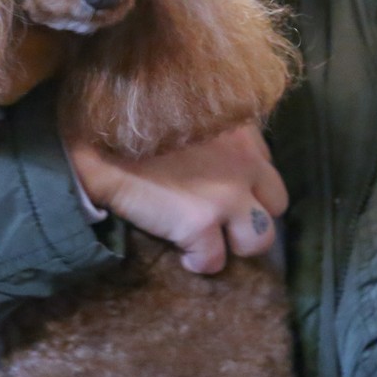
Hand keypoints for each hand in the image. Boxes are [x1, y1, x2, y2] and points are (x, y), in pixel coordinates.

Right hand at [65, 124, 287, 274]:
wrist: (99, 144)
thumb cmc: (136, 123)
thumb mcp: (190, 114)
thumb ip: (216, 135)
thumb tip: (220, 161)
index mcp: (242, 133)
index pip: (267, 168)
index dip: (247, 184)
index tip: (223, 188)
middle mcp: (245, 163)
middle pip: (277, 204)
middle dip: (253, 214)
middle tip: (223, 218)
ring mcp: (227, 196)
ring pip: (260, 240)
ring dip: (234, 243)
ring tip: (208, 239)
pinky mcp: (200, 224)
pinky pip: (214, 261)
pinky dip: (199, 261)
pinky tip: (183, 252)